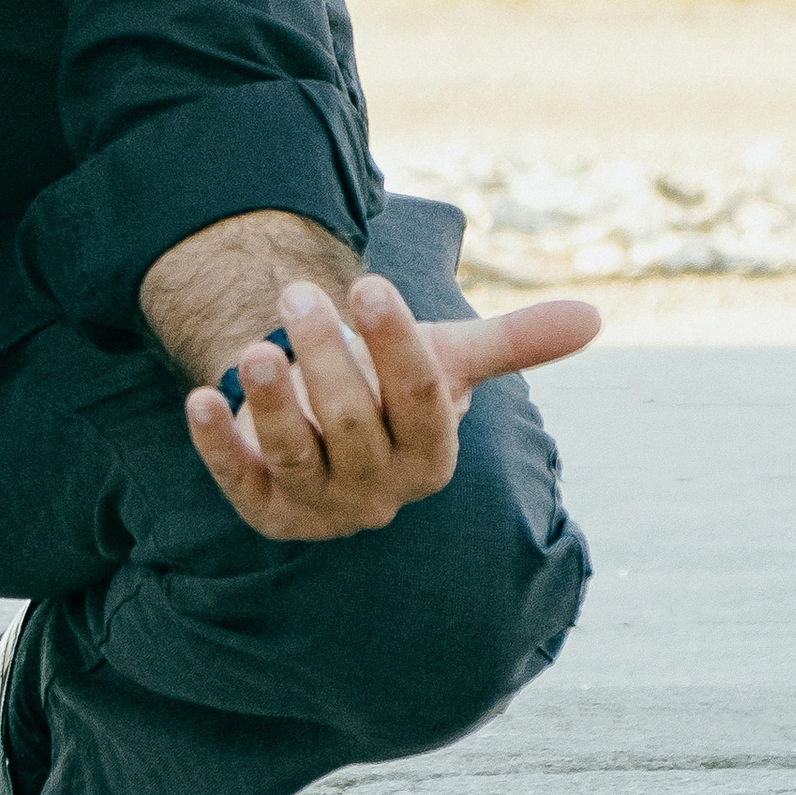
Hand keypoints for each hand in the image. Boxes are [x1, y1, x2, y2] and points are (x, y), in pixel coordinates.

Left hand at [180, 275, 599, 542]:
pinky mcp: (265, 510)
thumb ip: (514, 342)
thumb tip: (595, 316)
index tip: (371, 283)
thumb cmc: (392, 388)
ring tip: (255, 346)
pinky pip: (239, 481)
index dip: (397, 344)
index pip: (421, 400)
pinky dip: (217, 444)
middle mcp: (380, 490)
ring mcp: (320, 505)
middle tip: (299, 292)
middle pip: (352, 422)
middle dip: (326, 355)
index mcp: (431, 455)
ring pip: (296, 453)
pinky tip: (200, 398)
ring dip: (271, 401)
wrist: (330, 429)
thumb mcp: (448, 361)